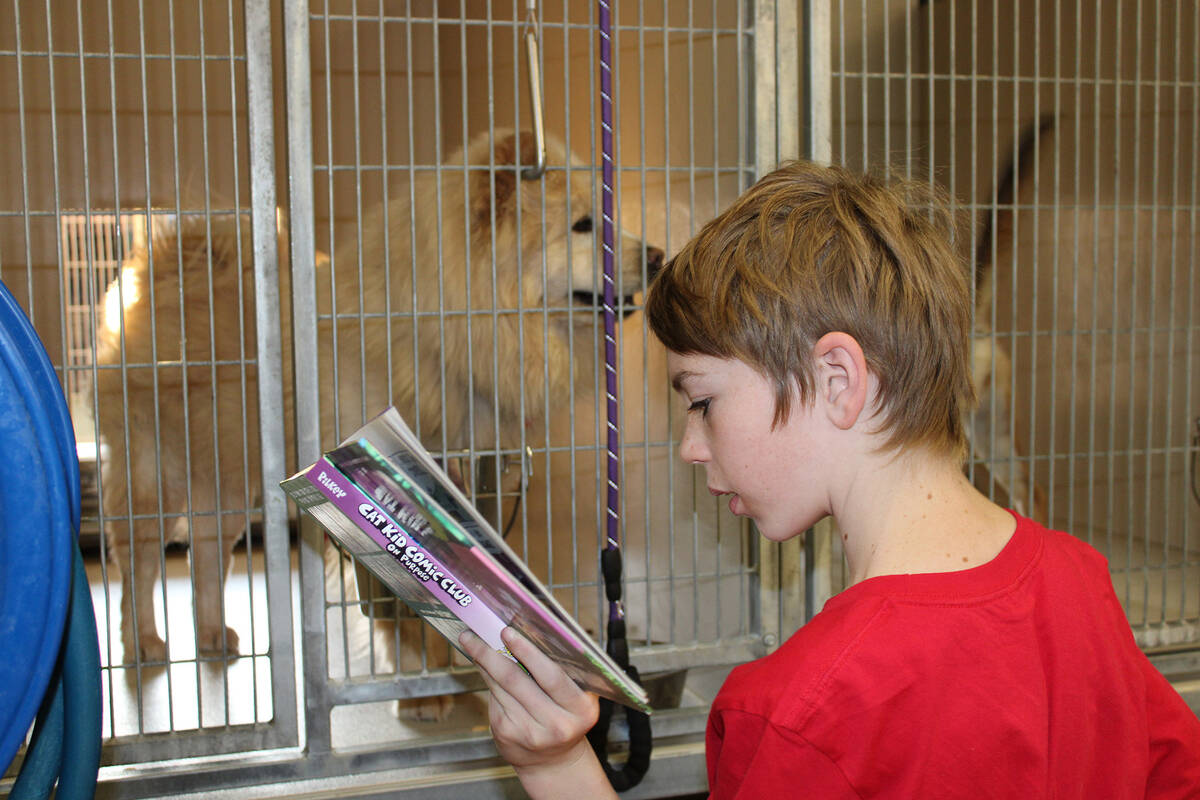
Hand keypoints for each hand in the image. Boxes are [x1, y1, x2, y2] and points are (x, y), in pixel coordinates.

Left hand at [460, 627, 615, 798]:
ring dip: (483, 661)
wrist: (554, 761)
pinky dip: (488, 678)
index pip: (552, 676)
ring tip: (471, 641)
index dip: (527, 653)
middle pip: (516, 680)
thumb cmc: (566, 717)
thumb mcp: (575, 697)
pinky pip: (494, 698)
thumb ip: (560, 672)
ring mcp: (530, 732)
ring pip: (500, 687)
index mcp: (581, 708)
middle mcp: (557, 723)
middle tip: (475, 634)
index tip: (508, 632)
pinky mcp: (508, 734)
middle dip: (491, 653)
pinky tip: (483, 665)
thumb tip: (523, 636)